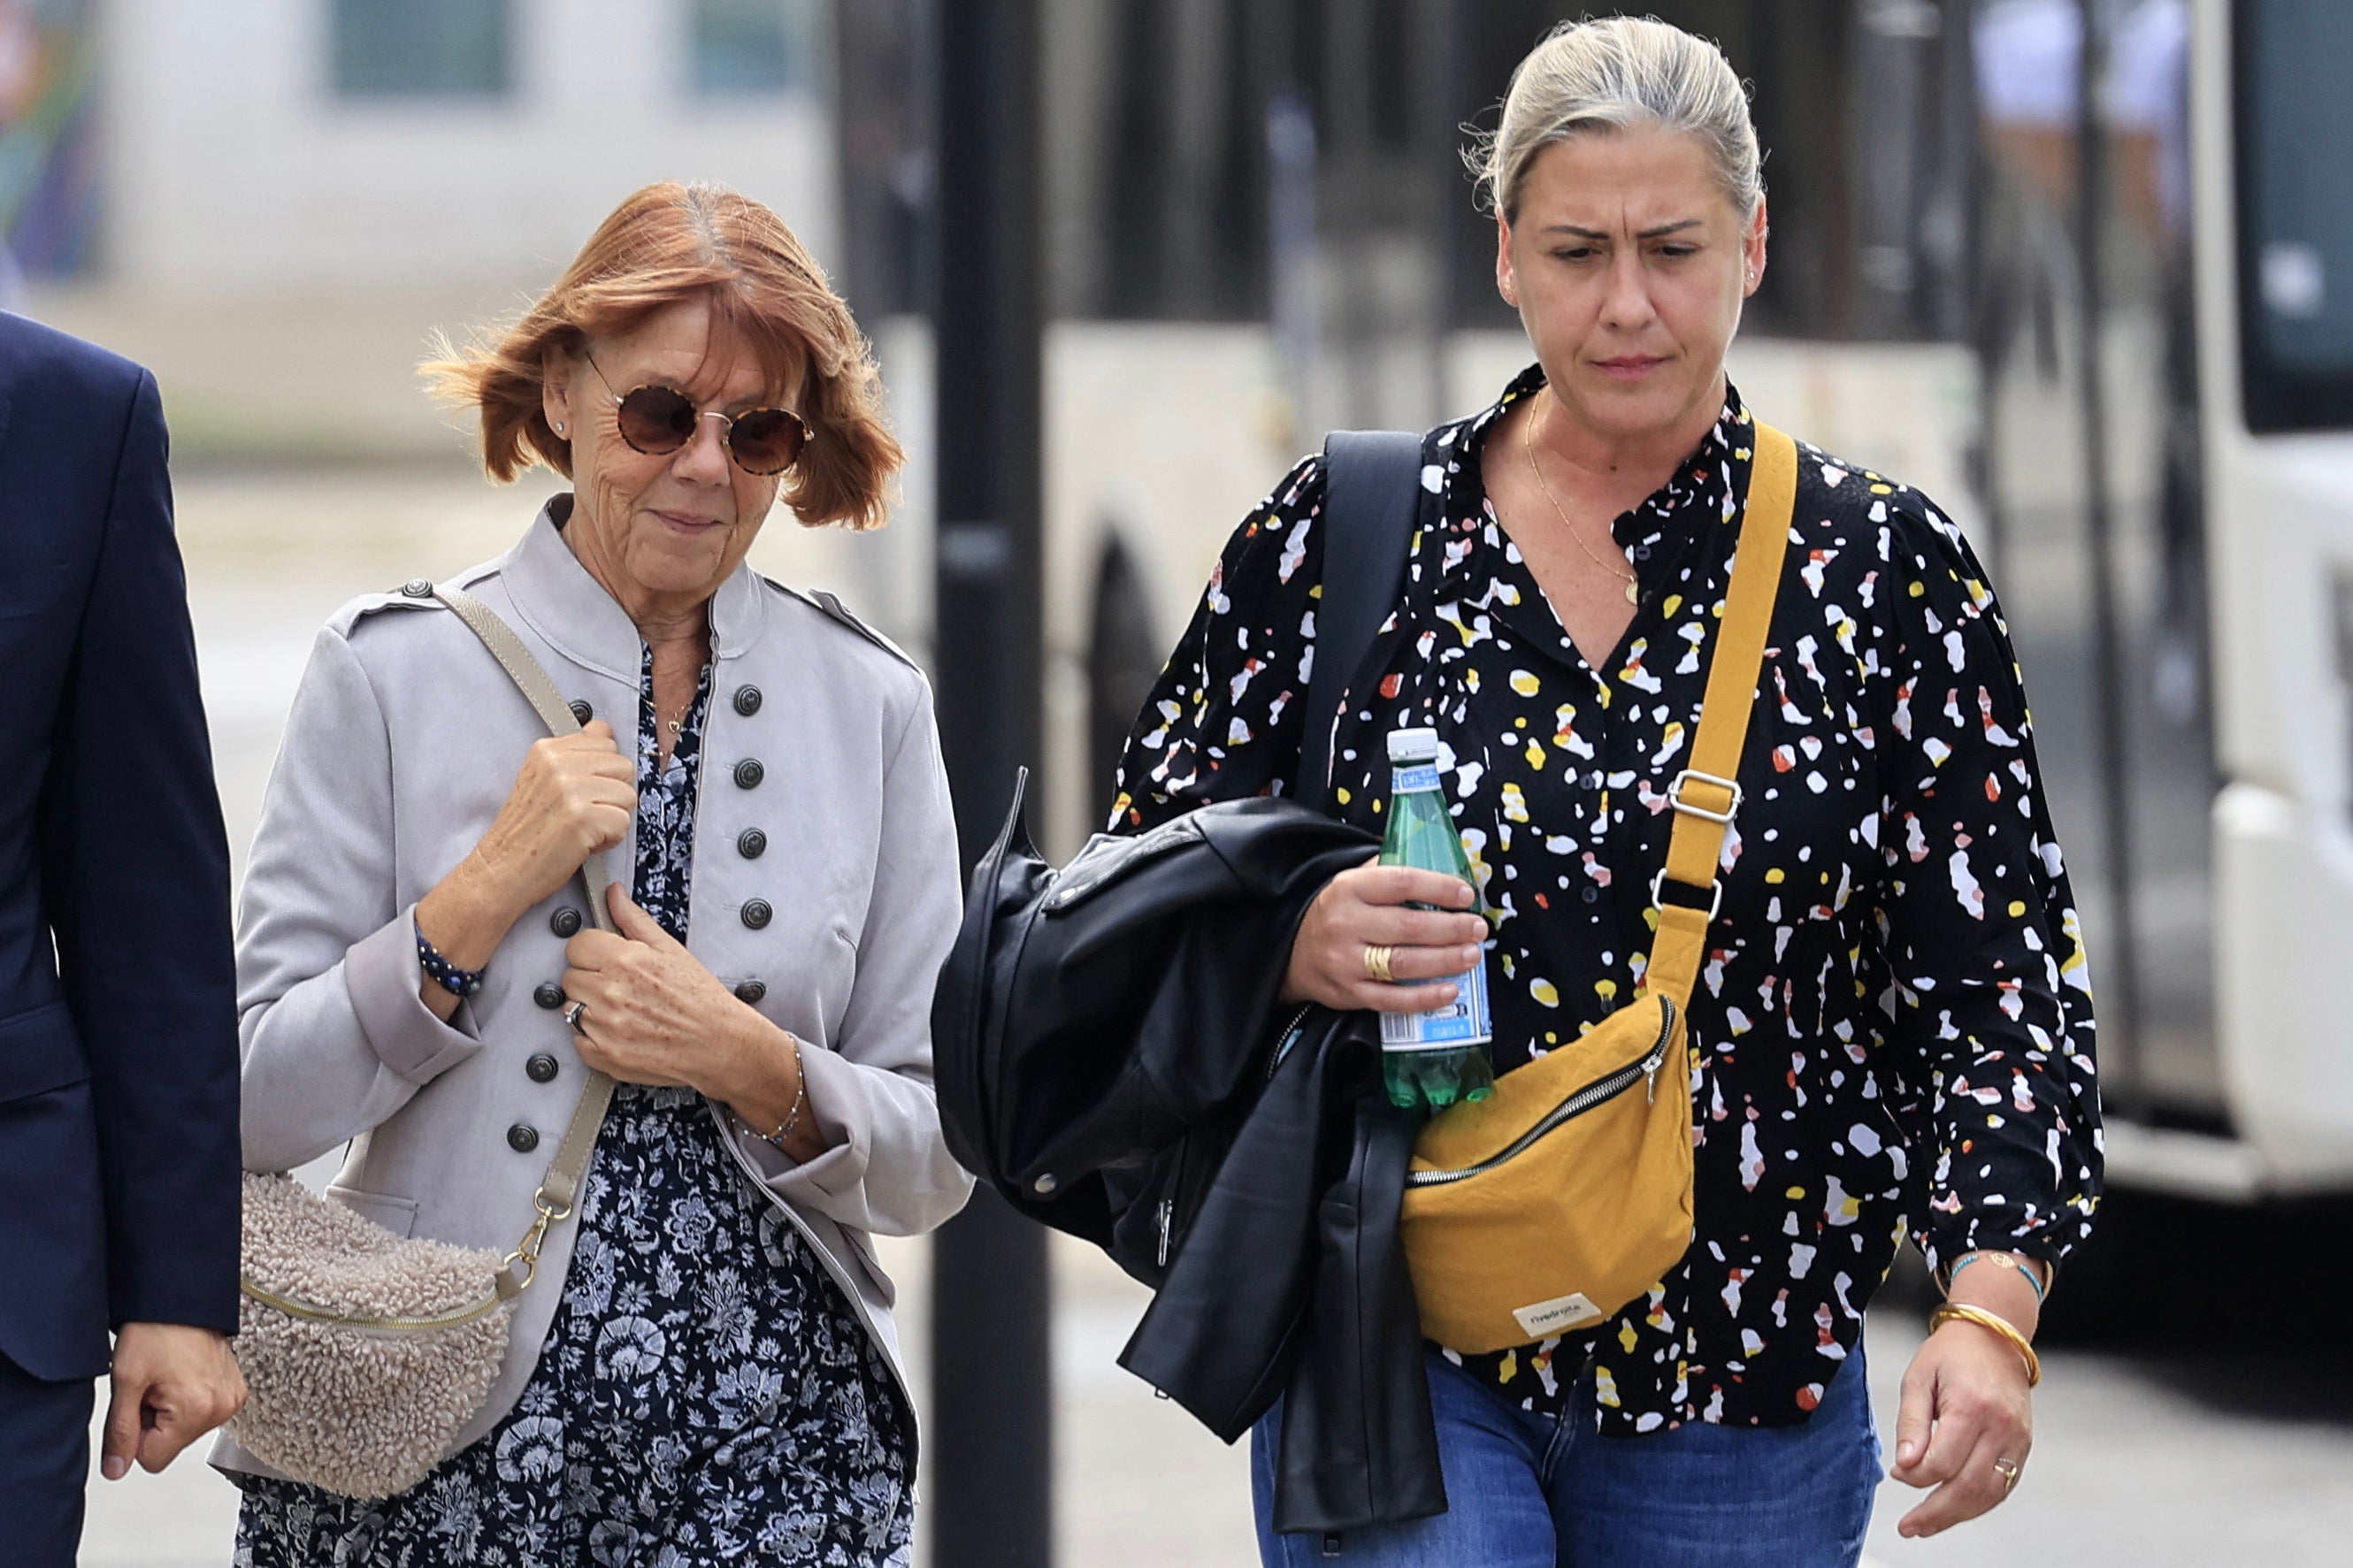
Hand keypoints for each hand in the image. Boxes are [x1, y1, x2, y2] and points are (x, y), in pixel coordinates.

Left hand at [102, 1323, 245, 1479]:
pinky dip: (187, 1402)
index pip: (152, 1460)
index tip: (139, 1403)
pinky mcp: (234, 1391)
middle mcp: (222, 1408)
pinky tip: (182, 1377)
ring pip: (185, 1431)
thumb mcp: (126, 1381)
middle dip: (154, 1423)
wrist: (182, 1300)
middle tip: (152, 1387)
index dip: (135, 1436)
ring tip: (167, 1378)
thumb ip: (119, 1432)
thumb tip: (117, 1469)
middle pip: (171, 1445)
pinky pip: (201, 1415)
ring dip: (169, 1412)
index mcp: (197, 1410)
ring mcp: (232, 1399)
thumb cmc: (156, 1330)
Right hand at [466, 720, 637, 915]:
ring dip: (613, 819)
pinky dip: (610, 840)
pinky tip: (584, 843)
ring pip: (629, 796)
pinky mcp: (583, 818)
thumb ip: (574, 754)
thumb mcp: (541, 778)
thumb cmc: (526, 831)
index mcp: (547, 749)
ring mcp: (570, 789)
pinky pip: (624, 823)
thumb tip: (605, 729)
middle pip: (624, 767)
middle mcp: (558, 764)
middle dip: (612, 795)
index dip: (602, 774)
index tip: (581, 793)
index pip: (607, 743)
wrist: (501, 870)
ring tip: (582, 829)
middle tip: (583, 814)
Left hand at [561, 885, 769, 1098]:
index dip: (591, 950)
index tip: (603, 958)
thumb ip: (634, 920)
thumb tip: (615, 896)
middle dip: (590, 978)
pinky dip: (592, 1036)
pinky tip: (618, 1029)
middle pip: (570, 976)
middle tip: (617, 985)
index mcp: (625, 961)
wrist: (719, 1043)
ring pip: (570, 1008)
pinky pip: (576, 1038)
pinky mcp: (604, 1054)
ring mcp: (605, 1026)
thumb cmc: (701, 999)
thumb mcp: (671, 949)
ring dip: (589, 1007)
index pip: (576, 945)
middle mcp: (610, 993)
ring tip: (621, 1009)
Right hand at [1280, 856, 1488, 1012]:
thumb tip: (1444, 869)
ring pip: (1404, 963)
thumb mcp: (1352, 882)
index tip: (1465, 894)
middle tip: (1478, 928)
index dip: (1438, 887)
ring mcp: (1347, 962)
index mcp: (1349, 889)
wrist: (1293, 953)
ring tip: (1472, 954)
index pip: (1400, 882)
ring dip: (1445, 960)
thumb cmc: (1337, 913)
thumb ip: (1389, 873)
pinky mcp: (1350, 994)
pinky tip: (1450, 990)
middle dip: (1451, 928)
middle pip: (1408, 926)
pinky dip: (1425, 997)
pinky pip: (1393, 999)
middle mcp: (1346, 924)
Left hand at [1889, 1316, 2034, 1536]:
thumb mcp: (1918, 1378)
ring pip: (1989, 1493)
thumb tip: (1905, 1465)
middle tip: (1909, 1527)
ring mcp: (2018, 1439)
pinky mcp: (2024, 1446)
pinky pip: (2003, 1485)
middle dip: (1936, 1512)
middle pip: (1969, 1486)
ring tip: (1926, 1526)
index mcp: (1972, 1406)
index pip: (1943, 1461)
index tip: (1897, 1474)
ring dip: (1957, 1515)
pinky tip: (1954, 1510)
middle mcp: (2001, 1426)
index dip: (1916, 1476)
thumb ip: (1911, 1423)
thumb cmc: (1951, 1354)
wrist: (1994, 1337)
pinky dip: (1978, 1503)